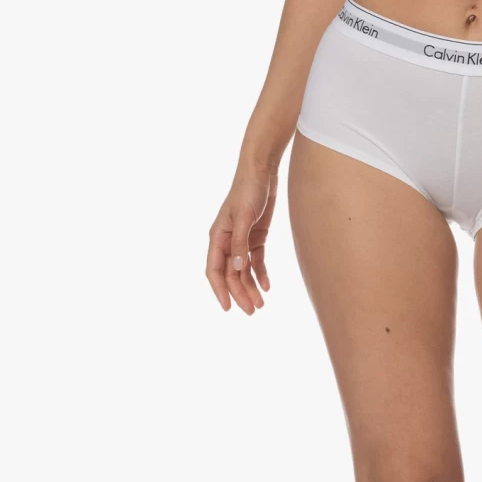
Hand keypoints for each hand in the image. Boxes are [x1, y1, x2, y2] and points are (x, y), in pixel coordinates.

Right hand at [206, 160, 276, 314]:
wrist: (262, 169)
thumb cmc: (248, 189)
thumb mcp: (245, 217)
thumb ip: (240, 243)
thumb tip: (236, 268)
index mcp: (218, 237)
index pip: (215, 270)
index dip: (220, 290)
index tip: (228, 308)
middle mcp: (227, 241)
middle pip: (231, 274)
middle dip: (240, 293)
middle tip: (252, 311)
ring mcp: (241, 239)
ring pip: (243, 270)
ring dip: (250, 287)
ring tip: (260, 305)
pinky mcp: (256, 236)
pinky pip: (256, 260)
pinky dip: (260, 274)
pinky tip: (267, 286)